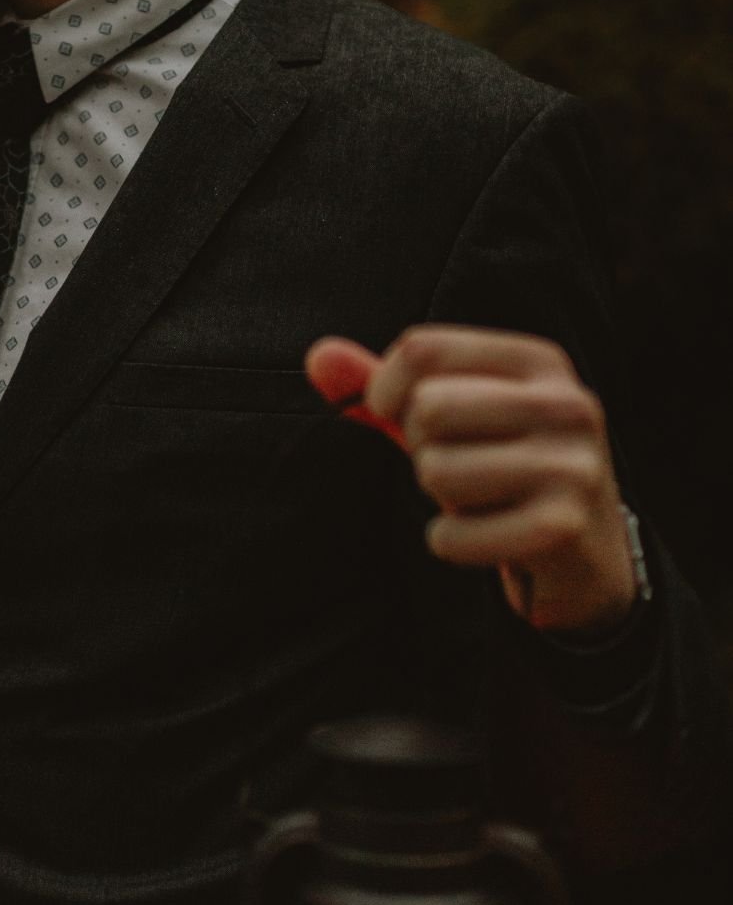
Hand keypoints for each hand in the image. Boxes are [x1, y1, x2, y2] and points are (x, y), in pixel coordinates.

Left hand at [306, 326, 638, 635]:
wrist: (587, 555)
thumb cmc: (505, 469)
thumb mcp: (454, 415)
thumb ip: (385, 386)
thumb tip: (317, 357)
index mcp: (539, 361)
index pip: (423, 349)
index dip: (384, 388)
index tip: (393, 416)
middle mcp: (566, 404)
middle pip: (428, 408)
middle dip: (421, 449)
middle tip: (458, 467)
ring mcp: (571, 466)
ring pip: (437, 471)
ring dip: (441, 499)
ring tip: (482, 500)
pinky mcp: (561, 528)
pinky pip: (451, 536)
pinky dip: (452, 544)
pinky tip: (490, 537)